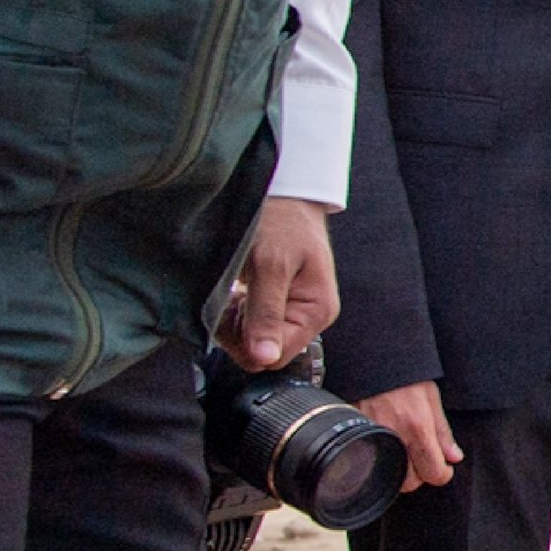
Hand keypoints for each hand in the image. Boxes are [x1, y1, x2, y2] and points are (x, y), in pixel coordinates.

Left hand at [227, 196, 342, 370]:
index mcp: (317, 312)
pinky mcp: (278, 304)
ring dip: (234, 319)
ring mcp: (293, 311)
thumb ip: (266, 313)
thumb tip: (265, 357)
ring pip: (253, 340)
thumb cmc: (281, 221)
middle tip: (233, 294)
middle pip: (263, 351)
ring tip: (235, 288)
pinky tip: (237, 289)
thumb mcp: (270, 265)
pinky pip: (251, 325)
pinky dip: (235, 312)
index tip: (234, 308)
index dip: (245, 340)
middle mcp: (309, 317)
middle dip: (238, 329)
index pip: (275, 356)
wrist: (281, 194)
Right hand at [358, 381, 464, 492]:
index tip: (444, 468)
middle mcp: (395, 437)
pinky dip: (382, 462)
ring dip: (401, 473)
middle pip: (409, 482)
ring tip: (408, 457)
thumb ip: (442, 432)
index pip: (434, 472)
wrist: (375, 361)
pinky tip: (390, 449)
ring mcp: (374, 438)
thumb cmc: (406, 377)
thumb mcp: (432, 399)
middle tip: (425, 462)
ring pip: (388, 476)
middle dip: (421, 476)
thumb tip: (454, 457)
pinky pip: (370, 461)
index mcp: (418, 428)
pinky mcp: (359, 435)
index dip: (443, 474)